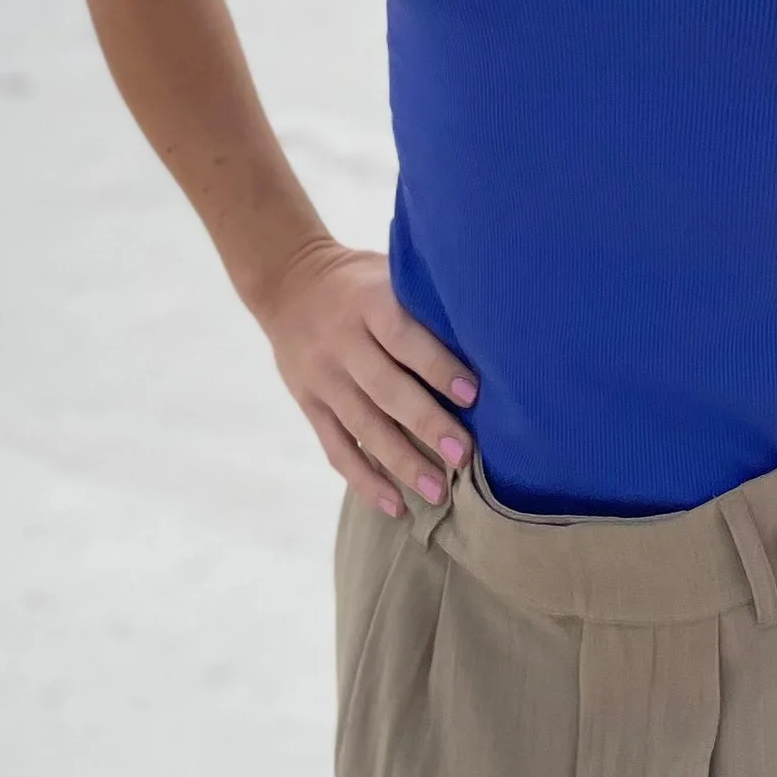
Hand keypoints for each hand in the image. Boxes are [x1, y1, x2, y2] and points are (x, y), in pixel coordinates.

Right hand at [259, 239, 478, 518]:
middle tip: (463, 455)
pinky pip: (336, 448)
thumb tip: (489, 332)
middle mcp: (342, 342)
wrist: (288, 280)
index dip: (436, 365)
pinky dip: (364, 480)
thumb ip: (422, 301)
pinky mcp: (309, 404)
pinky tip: (394, 505)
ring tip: (438, 493)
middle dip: (426, 425)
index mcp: (368, 302)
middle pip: (386, 390)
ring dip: (401, 463)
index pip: (403, 337)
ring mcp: (322, 377)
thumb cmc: (360, 279)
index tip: (473, 393)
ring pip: (363, 427)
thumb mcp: (387, 271)